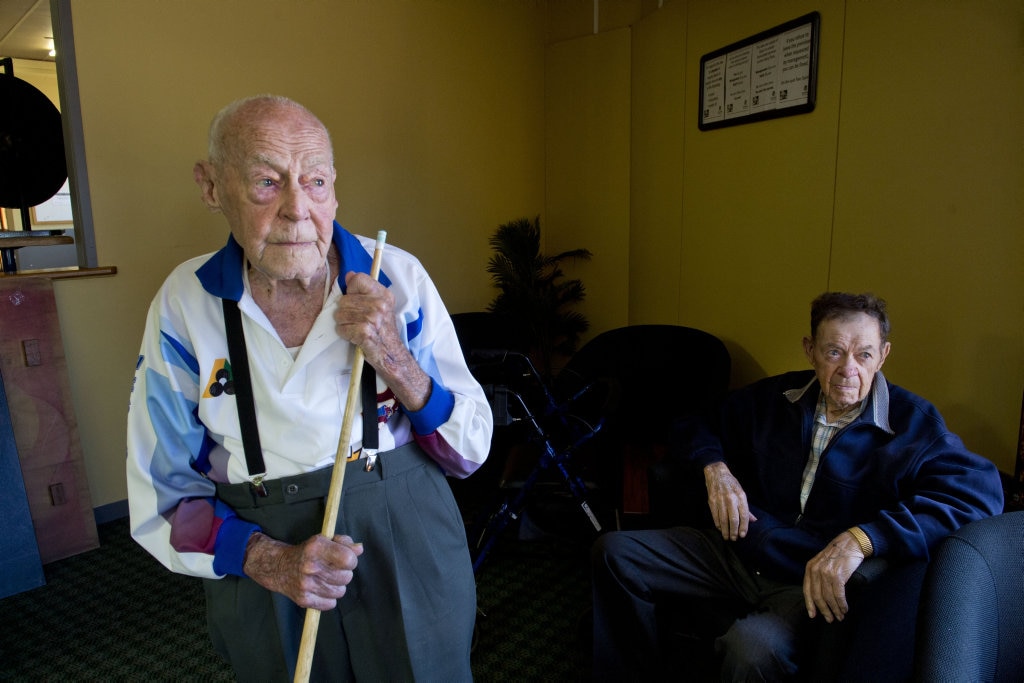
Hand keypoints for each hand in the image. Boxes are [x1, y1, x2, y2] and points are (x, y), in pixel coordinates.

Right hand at [243, 532, 363, 609]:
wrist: (279, 567)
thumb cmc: (307, 552)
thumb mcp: (324, 539)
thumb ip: (344, 542)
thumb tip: (359, 549)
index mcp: (316, 547)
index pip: (348, 559)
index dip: (351, 560)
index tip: (345, 559)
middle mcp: (310, 566)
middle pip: (346, 577)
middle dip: (344, 573)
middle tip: (333, 569)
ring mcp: (306, 585)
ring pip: (340, 591)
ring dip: (337, 586)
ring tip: (326, 578)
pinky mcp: (303, 600)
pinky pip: (330, 604)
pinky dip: (329, 598)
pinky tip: (321, 588)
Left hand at [334, 272, 430, 410]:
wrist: (392, 355)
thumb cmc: (383, 331)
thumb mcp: (379, 306)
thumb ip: (364, 289)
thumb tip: (349, 274)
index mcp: (384, 295)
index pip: (358, 279)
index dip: (352, 291)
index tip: (357, 302)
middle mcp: (380, 304)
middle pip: (344, 299)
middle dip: (345, 311)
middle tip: (357, 321)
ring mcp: (373, 318)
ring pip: (340, 314)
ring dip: (344, 324)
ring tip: (355, 329)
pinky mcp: (365, 332)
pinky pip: (341, 328)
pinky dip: (344, 334)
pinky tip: (354, 337)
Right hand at [704, 462, 756, 539]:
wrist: (716, 473)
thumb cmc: (731, 484)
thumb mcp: (741, 493)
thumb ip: (747, 508)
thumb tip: (753, 521)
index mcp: (741, 496)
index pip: (744, 515)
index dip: (744, 527)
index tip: (743, 535)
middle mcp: (731, 498)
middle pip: (733, 519)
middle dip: (734, 531)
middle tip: (734, 539)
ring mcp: (720, 500)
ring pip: (723, 519)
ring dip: (725, 530)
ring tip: (726, 537)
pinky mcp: (712, 501)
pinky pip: (715, 515)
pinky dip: (718, 524)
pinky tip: (719, 528)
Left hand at [802, 531, 864, 622]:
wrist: (851, 543)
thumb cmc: (838, 554)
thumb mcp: (822, 562)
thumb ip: (818, 575)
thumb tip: (818, 595)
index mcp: (810, 567)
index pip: (807, 590)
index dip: (810, 604)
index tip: (812, 615)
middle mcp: (816, 570)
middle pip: (817, 596)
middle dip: (824, 610)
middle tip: (830, 619)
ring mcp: (826, 573)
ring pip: (828, 598)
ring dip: (835, 609)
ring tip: (840, 616)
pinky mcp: (838, 575)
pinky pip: (838, 595)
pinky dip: (842, 604)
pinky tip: (845, 609)